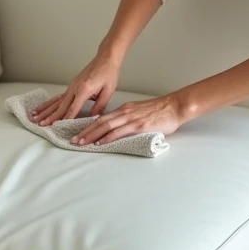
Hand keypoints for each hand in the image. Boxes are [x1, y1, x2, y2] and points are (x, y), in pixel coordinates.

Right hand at [31, 52, 121, 125]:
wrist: (105, 58)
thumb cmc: (108, 73)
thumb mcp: (108, 91)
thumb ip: (99, 106)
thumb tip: (92, 118)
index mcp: (84, 90)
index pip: (73, 108)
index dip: (65, 119)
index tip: (57, 127)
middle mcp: (74, 88)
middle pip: (60, 106)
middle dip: (50, 116)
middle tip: (41, 124)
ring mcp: (71, 86)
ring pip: (56, 101)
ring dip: (45, 110)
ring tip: (34, 116)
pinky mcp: (71, 85)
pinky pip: (58, 96)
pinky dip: (49, 103)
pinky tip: (43, 107)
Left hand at [72, 94, 187, 146]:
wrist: (175, 106)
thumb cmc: (160, 112)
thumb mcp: (140, 114)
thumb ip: (129, 121)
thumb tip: (120, 131)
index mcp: (124, 109)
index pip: (102, 118)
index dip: (89, 126)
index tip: (79, 134)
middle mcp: (124, 112)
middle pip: (100, 122)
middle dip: (85, 131)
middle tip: (73, 140)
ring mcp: (131, 118)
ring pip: (106, 126)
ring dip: (92, 135)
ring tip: (81, 143)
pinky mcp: (138, 125)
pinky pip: (119, 132)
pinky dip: (108, 137)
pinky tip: (100, 143)